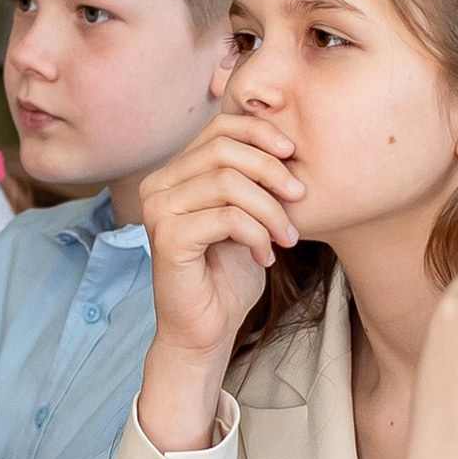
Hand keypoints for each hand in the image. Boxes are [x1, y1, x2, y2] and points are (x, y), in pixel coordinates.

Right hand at [133, 110, 303, 449]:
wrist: (206, 330)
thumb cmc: (228, 275)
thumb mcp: (246, 216)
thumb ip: (252, 179)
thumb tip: (287, 142)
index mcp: (174, 173)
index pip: (220, 128)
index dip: (261, 133)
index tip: (294, 157)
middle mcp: (158, 185)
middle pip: (224, 149)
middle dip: (271, 172)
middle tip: (299, 200)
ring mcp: (158, 210)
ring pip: (227, 183)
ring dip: (270, 210)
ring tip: (286, 238)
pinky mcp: (167, 238)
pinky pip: (226, 217)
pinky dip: (256, 235)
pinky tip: (265, 257)